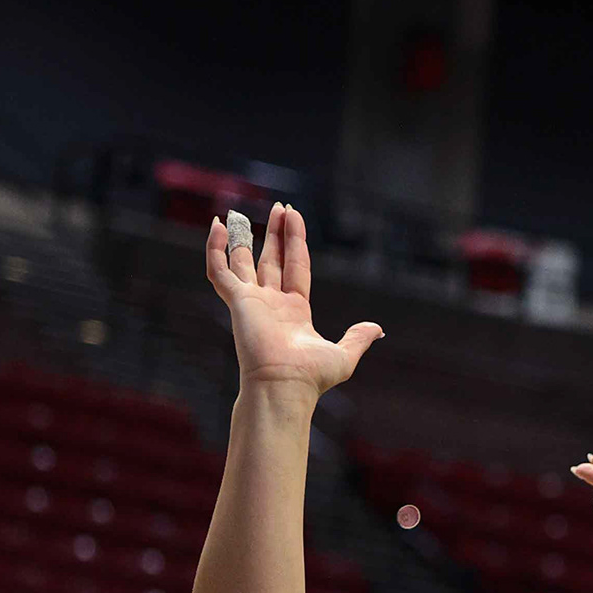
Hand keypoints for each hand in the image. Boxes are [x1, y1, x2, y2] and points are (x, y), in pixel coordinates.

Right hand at [202, 204, 382, 394]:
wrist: (285, 385)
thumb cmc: (310, 376)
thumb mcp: (343, 354)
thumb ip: (358, 338)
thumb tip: (377, 329)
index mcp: (295, 310)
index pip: (296, 267)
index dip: (295, 243)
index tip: (294, 217)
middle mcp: (271, 303)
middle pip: (271, 259)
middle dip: (275, 233)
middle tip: (279, 207)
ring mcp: (252, 301)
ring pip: (243, 261)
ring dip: (243, 236)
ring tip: (239, 211)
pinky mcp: (237, 301)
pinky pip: (220, 270)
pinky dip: (215, 249)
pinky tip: (215, 227)